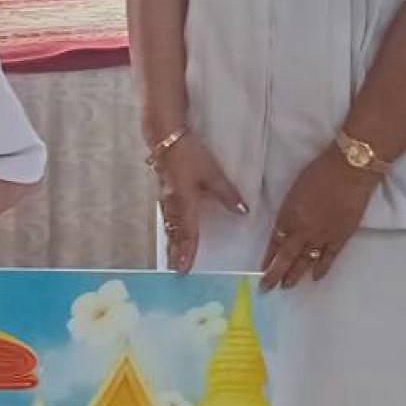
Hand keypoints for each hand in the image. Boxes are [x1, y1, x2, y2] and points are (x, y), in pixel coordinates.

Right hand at [153, 133, 246, 273]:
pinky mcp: (162, 188)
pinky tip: (170, 227)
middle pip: (174, 233)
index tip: (185, 270)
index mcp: (186, 203)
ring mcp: (165, 196)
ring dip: (171, 241)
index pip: (188, 233)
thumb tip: (243, 212)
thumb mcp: (212, 173)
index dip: (187, 252)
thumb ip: (227, 194)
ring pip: (168, 225)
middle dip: (175, 252)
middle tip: (175, 269)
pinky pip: (166, 214)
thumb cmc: (189, 155)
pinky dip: (168, 226)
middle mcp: (173, 204)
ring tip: (171, 255)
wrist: (164, 136)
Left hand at [258, 155, 378, 289]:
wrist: (349, 171)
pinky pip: (328, 258)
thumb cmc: (320, 172)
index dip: (268, 256)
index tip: (262, 268)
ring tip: (286, 287)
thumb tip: (287, 223)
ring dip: (295, 275)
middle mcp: (302, 231)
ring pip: (305, 261)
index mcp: (288, 216)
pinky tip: (315, 278)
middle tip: (266, 288)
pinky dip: (321, 269)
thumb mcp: (295, 190)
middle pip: (286, 257)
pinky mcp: (341, 238)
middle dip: (275, 274)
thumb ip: (290, 211)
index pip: (275, 242)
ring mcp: (322, 236)